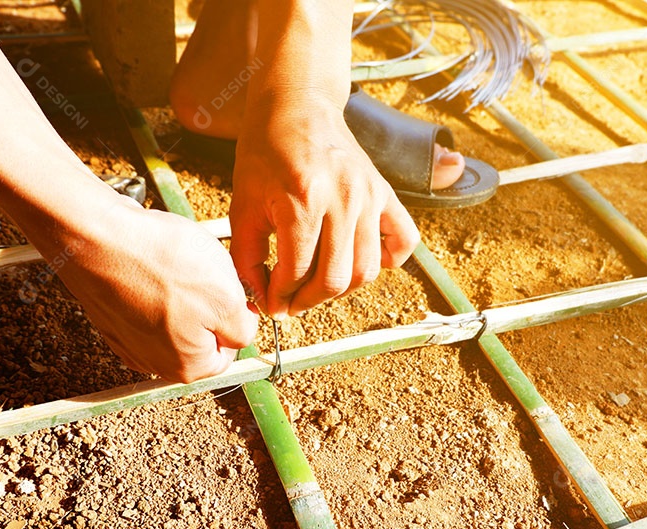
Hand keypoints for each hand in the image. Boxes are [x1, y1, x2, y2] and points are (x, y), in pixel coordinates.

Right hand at [46, 196, 257, 382]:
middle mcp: (155, 362)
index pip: (229, 350)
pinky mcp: (111, 315)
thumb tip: (242, 333)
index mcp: (189, 366)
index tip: (229, 290)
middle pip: (199, 334)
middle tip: (199, 273)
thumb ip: (243, 328)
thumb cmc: (160, 265)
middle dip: (205, 303)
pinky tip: (149, 264)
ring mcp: (128, 340)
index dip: (235, 316)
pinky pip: (145, 302)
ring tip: (171, 265)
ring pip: (173, 316)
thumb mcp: (227, 298)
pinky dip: (151, 283)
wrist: (95, 237)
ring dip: (178, 291)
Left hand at [228, 97, 418, 317]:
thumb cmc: (264, 151)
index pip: (296, 271)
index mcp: (302, 200)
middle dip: (308, 301)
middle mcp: (343, 198)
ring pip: (366, 270)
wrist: (297, 106)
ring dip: (341, 289)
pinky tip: (360, 261)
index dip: (279, 297)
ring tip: (317, 285)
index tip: (270, 304)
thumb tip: (260, 299)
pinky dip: (389, 261)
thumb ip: (247, 256)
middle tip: (291, 303)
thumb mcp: (242, 203)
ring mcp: (369, 196)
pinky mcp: (385, 192)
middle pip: (335, 279)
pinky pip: (403, 240)